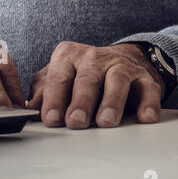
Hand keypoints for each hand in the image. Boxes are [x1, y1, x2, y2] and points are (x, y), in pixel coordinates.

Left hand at [27, 41, 164, 128]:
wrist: (123, 60)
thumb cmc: (83, 74)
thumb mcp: (58, 76)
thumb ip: (43, 90)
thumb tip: (30, 108)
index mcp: (68, 56)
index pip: (58, 77)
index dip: (53, 99)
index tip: (51, 119)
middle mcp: (94, 57)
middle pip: (87, 79)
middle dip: (81, 102)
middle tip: (76, 122)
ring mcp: (121, 66)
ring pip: (117, 80)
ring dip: (111, 102)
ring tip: (105, 122)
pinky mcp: (144, 78)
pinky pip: (147, 88)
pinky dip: (148, 103)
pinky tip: (144, 117)